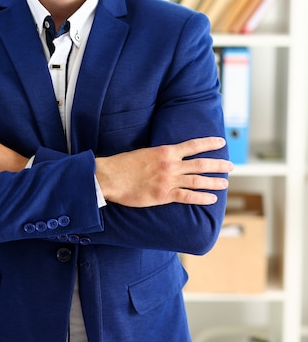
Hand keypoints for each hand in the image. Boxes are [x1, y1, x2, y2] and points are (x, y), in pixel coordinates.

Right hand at [95, 137, 231, 206]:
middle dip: (218, 165)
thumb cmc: (123, 165)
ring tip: (225, 183)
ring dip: (214, 182)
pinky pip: (187, 197)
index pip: (193, 145)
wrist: (110, 177)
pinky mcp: (163, 195)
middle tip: (230, 166)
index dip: (209, 143)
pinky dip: (201, 198)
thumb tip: (170, 157)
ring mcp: (168, 180)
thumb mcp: (144, 153)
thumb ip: (160, 156)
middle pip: (201, 164)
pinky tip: (211, 199)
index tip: (221, 142)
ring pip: (197, 181)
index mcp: (165, 151)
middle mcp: (170, 165)